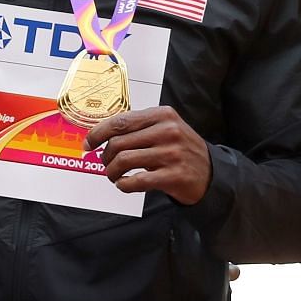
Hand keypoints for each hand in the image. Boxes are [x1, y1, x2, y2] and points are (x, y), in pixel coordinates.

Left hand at [83, 107, 211, 203]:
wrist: (212, 173)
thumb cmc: (181, 150)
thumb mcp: (166, 128)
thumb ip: (139, 128)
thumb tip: (102, 135)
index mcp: (163, 115)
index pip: (120, 121)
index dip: (98, 133)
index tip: (89, 143)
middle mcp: (168, 131)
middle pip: (119, 143)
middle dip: (105, 156)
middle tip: (105, 164)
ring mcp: (171, 154)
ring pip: (124, 161)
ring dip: (111, 172)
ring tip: (114, 176)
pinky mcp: (173, 176)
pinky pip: (136, 181)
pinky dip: (124, 185)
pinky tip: (124, 184)